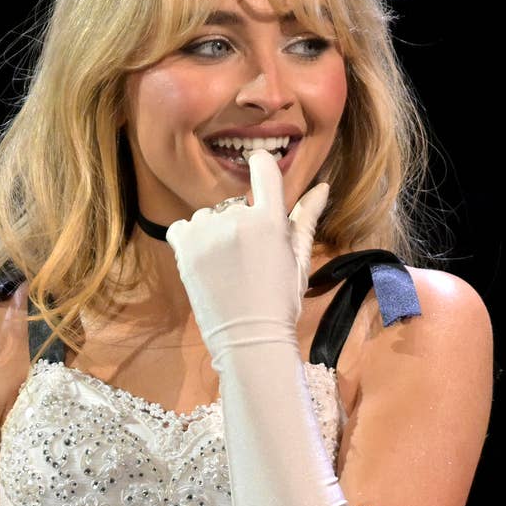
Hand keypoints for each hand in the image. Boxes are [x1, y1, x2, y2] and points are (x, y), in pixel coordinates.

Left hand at [165, 149, 328, 364]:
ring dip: (214, 233)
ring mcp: (206, 232)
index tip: (259, 172)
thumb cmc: (280, 300)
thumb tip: (322, 186)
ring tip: (226, 266)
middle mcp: (236, 219)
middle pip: (234, 204)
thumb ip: (307, 218)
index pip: (262, 168)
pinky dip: (190, 240)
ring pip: (208, 217)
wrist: (248, 338)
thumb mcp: (298, 258)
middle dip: (240, 223)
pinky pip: (182, 227)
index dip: (261, 166)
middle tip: (247, 259)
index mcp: (269, 219)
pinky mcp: (183, 247)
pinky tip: (204, 262)